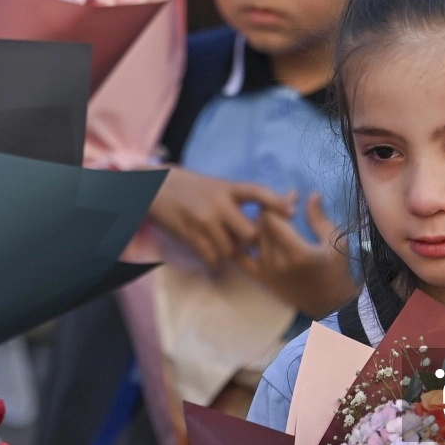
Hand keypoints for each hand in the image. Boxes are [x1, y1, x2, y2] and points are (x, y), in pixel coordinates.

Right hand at [148, 167, 294, 269]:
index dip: (277, 202)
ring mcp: (203, 220)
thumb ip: (239, 196)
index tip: (292, 211)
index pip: (257, 192)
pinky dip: (214, 260)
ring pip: (230, 249)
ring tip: (221, 245)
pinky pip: (212, 257)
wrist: (152, 188)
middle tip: (244, 243)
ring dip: (229, 253)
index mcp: (227, 187)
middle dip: (250, 242)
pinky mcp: (189, 235)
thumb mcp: (216, 184)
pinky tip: (209, 252)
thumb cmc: (190, 188)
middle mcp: (217, 203)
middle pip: (249, 233)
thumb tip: (277, 205)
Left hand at [238, 194, 355, 318]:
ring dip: (258, 222)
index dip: (280, 202)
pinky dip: (239, 243)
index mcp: (298, 253)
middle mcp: (278, 262)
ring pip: (251, 238)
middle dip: (270, 208)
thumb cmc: (337, 271)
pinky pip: (241, 258)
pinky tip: (246, 232)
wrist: (330, 304)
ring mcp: (266, 272)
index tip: (293, 195)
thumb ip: (319, 218)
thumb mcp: (335, 242)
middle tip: (283, 202)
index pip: (274, 219)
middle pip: (260, 225)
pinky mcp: (262, 278)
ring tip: (272, 215)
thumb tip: (312, 194)